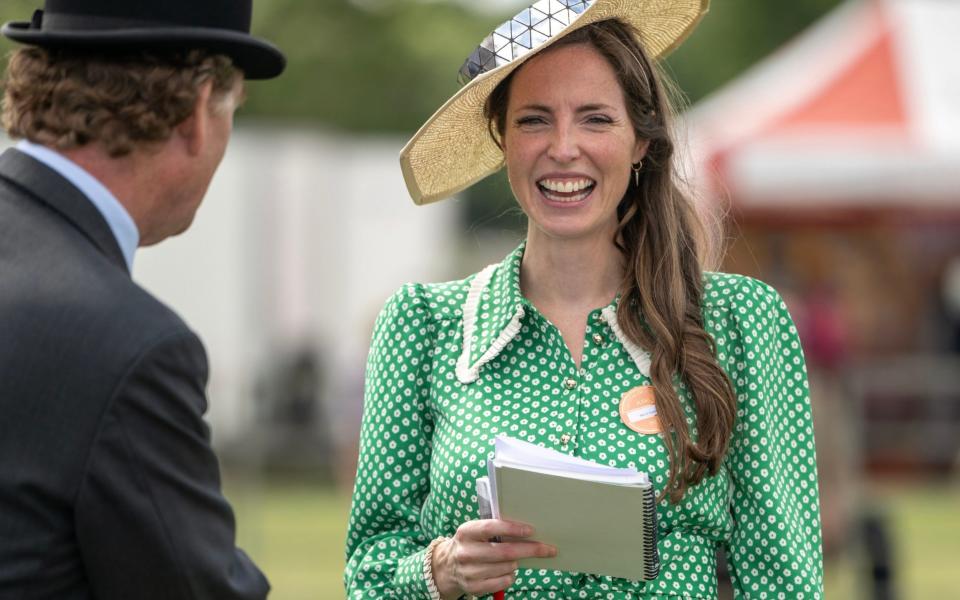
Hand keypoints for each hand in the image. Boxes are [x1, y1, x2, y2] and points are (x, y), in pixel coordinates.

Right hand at [431, 519, 556, 598]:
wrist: (447, 566)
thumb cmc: (472, 543)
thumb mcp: (476, 531)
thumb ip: (495, 528)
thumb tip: (527, 531)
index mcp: (466, 532)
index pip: (491, 527)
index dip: (512, 529)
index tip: (531, 530)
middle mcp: (465, 552)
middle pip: (504, 552)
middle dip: (530, 550)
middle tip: (548, 549)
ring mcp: (468, 571)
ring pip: (506, 567)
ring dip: (516, 563)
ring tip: (514, 559)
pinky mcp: (473, 587)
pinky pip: (503, 582)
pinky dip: (510, 576)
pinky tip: (507, 571)